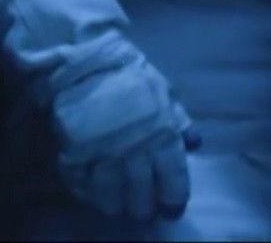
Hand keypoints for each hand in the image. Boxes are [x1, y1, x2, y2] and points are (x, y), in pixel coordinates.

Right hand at [51, 53, 201, 221]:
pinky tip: (94, 194)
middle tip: (143, 209)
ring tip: (119, 206)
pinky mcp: (74, 155)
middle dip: (144, 207)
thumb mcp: (164, 92)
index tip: (171, 209)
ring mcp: (103, 155)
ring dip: (117, 205)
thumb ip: (179, 121)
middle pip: (142, 195)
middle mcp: (134, 150)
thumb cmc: (130, 76)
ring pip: (111, 197)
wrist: (86, 62)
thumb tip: (195, 145)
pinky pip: (82, 186)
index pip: (173, 179)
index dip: (174, 200)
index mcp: (162, 135)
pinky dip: (89, 194)